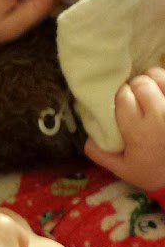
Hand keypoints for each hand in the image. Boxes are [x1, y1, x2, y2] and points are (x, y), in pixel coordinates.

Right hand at [85, 69, 164, 191]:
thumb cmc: (154, 171)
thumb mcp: (122, 169)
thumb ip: (100, 153)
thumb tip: (88, 134)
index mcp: (139, 131)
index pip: (122, 96)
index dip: (119, 97)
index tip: (120, 105)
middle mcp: (160, 114)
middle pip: (140, 83)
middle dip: (133, 88)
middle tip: (134, 99)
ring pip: (158, 75)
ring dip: (150, 80)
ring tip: (149, 93)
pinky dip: (164, 83)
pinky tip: (161, 94)